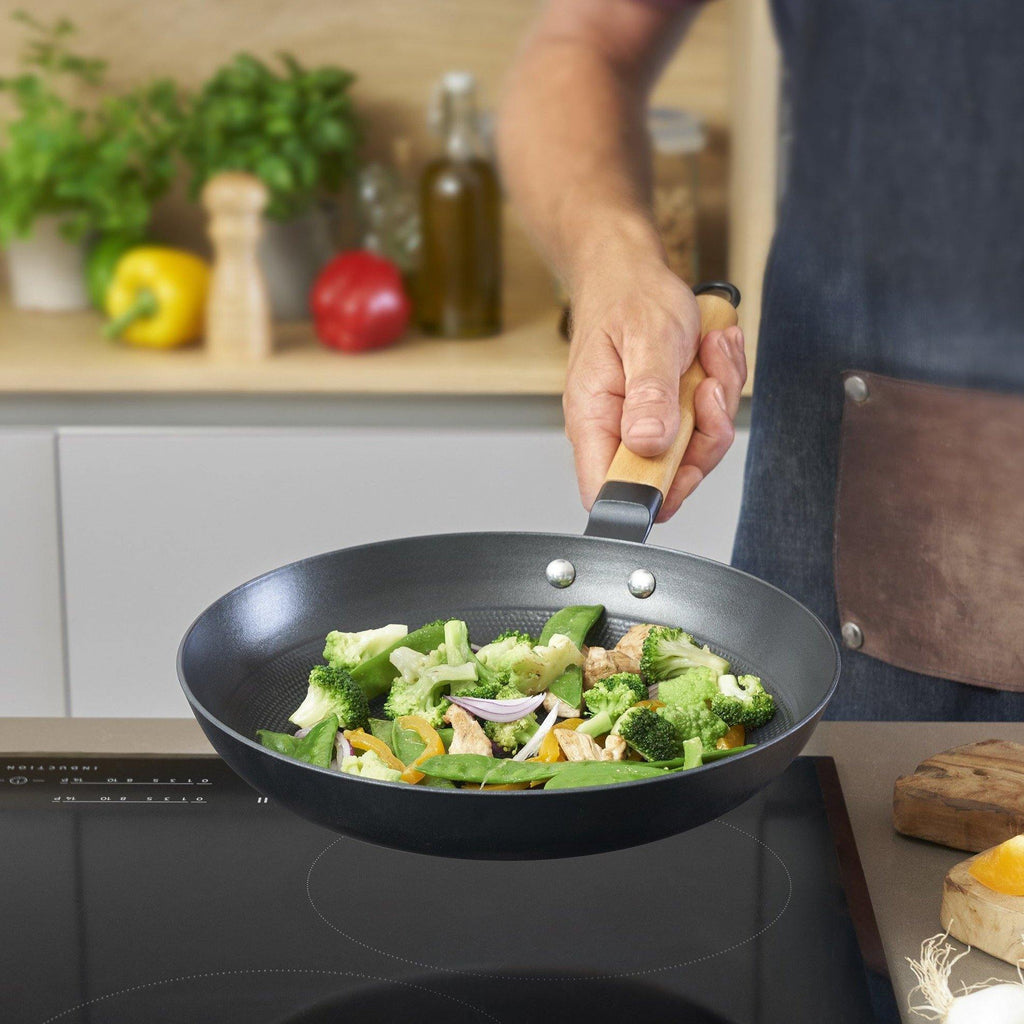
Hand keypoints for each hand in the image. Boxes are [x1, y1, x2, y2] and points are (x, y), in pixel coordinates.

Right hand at [564, 259, 746, 521]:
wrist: (629, 272)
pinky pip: (707, 423)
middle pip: (668, 478)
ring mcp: (644, 426)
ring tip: (708, 352)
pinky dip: (720, 386)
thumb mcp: (647, 339)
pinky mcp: (668, 415)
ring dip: (717, 400)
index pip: (607, 492)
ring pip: (696, 450)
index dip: (650, 493)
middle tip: (705, 385)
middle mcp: (616, 431)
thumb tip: (649, 444)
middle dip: (704, 434)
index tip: (684, 455)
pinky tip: (710, 352)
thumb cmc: (627, 299)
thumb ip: (649, 395)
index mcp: (594, 420)